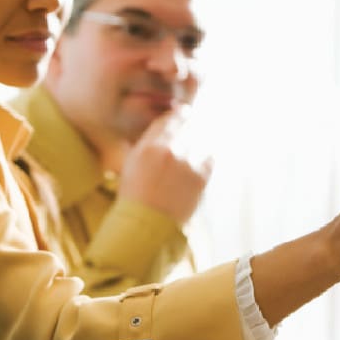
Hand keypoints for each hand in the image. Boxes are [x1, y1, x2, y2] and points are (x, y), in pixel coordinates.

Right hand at [119, 105, 212, 224]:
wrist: (146, 225)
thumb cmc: (134, 196)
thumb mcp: (130, 164)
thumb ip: (142, 143)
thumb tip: (152, 128)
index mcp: (149, 147)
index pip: (169, 119)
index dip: (178, 115)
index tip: (183, 114)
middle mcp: (169, 151)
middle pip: (188, 124)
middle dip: (191, 123)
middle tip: (193, 125)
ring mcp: (186, 164)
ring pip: (200, 139)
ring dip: (200, 139)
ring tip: (198, 144)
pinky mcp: (200, 178)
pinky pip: (210, 158)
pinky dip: (207, 157)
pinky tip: (201, 162)